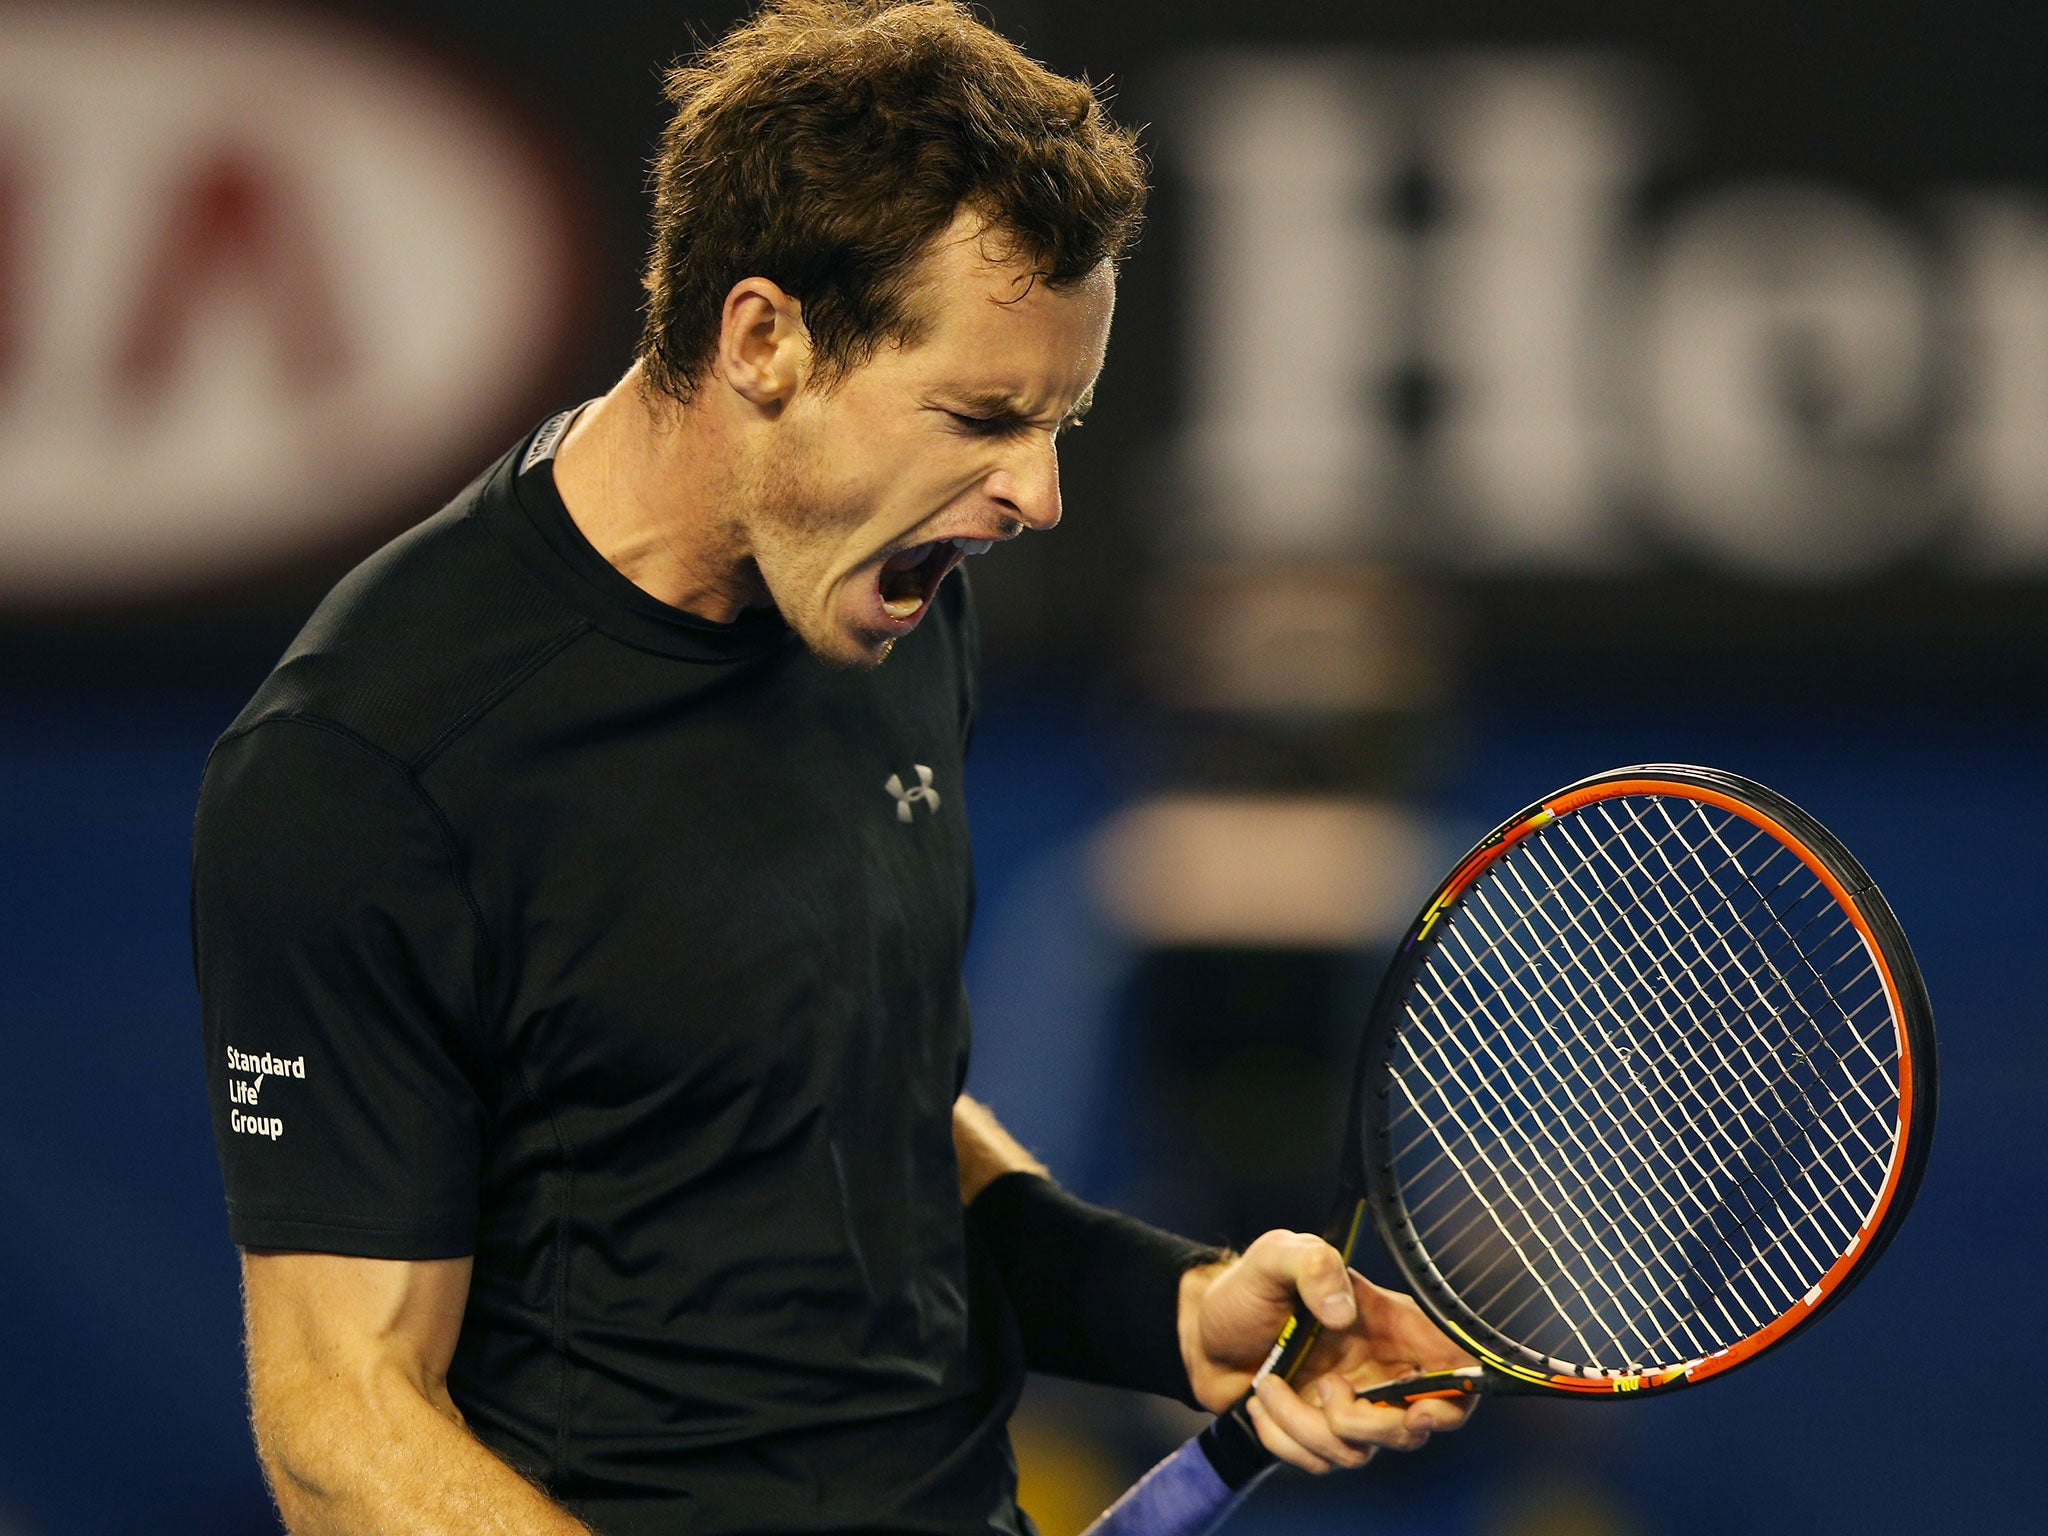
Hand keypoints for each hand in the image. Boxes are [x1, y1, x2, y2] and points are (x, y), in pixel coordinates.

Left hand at [1178, 1230, 1477, 1474]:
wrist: (1200, 1329)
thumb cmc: (1247, 1288)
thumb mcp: (1277, 1256)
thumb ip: (1313, 1265)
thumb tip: (1341, 1312)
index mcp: (1390, 1326)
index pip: (1453, 1369)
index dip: (1453, 1399)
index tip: (1418, 1408)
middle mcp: (1380, 1372)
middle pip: (1414, 1428)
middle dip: (1371, 1424)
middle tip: (1326, 1391)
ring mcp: (1351, 1407)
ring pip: (1360, 1451)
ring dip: (1305, 1424)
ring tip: (1270, 1383)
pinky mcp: (1319, 1434)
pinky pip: (1319, 1461)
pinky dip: (1284, 1438)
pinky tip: (1262, 1403)